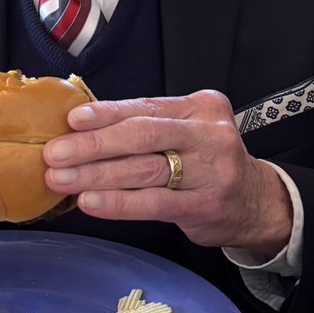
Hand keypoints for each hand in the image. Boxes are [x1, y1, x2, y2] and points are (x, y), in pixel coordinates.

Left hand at [43, 90, 291, 252]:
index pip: (144, 107)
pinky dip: (118, 203)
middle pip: (141, 135)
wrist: (258, 203)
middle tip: (55, 154)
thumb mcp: (188, 132)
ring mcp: (211, 171)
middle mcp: (209, 134)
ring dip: (95, 175)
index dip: (104, 114)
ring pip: (143, 170)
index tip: (71, 121)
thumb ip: (148, 126)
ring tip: (62, 180)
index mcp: (201, 106)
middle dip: (92, 144)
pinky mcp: (205, 205)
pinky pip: (153, 203)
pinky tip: (91, 203)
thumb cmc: (208, 163)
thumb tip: (81, 128)